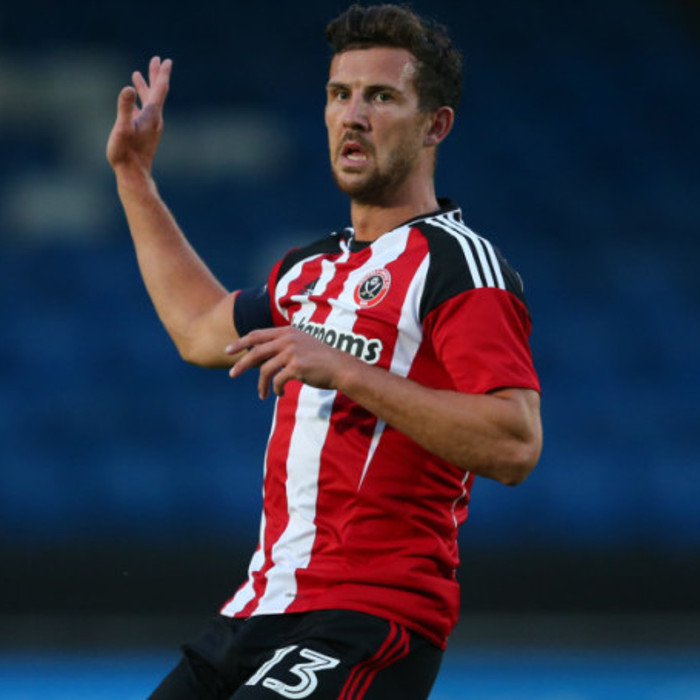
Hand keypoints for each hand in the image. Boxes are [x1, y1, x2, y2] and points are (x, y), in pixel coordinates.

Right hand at [106, 56, 171, 174]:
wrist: (133, 174)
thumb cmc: (126, 152)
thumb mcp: (122, 128)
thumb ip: (125, 107)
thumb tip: (128, 88)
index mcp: (151, 115)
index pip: (160, 90)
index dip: (162, 74)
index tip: (166, 60)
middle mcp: (154, 119)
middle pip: (157, 92)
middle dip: (156, 76)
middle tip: (157, 60)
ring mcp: (149, 126)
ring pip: (149, 101)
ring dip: (145, 87)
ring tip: (138, 74)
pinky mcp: (143, 133)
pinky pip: (143, 111)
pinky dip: (139, 101)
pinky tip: (133, 101)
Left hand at [226, 327, 353, 398]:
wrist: (341, 367)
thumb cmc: (321, 359)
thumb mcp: (301, 345)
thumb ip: (283, 346)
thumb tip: (261, 357)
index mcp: (287, 332)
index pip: (257, 334)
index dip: (241, 342)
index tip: (228, 351)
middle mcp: (288, 339)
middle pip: (255, 351)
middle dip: (241, 364)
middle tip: (232, 374)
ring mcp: (292, 352)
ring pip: (264, 370)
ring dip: (261, 385)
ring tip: (261, 394)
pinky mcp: (296, 367)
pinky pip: (277, 381)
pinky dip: (276, 389)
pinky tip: (279, 394)